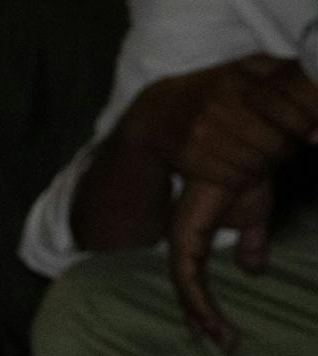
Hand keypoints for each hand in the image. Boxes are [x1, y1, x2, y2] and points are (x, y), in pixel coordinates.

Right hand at [130, 56, 317, 187]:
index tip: (312, 132)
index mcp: (241, 78)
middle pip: (275, 142)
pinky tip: (241, 169)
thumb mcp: (251, 69)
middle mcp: (221, 102)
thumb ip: (287, 79)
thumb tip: (316, 124)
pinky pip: (234, 178)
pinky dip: (244, 180)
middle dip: (283, 149)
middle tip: (278, 147)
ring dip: (264, 166)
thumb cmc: (217, 90)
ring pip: (256, 163)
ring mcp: (203, 130)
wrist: (160, 110)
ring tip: (259, 157)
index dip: (305, 123)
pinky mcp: (190, 154)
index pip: (289, 107)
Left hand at [168, 177, 273, 349]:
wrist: (230, 146)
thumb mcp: (252, 214)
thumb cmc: (239, 173)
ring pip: (187, 293)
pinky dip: (198, 303)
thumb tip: (253, 269)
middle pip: (189, 295)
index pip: (197, 285)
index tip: (225, 334)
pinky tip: (209, 322)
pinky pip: (188, 280)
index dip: (206, 310)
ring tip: (221, 341)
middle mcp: (186, 246)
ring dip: (204, 319)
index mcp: (196, 243)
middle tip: (227, 347)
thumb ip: (251, 242)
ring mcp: (183, 242)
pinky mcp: (186, 238)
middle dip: (204, 323)